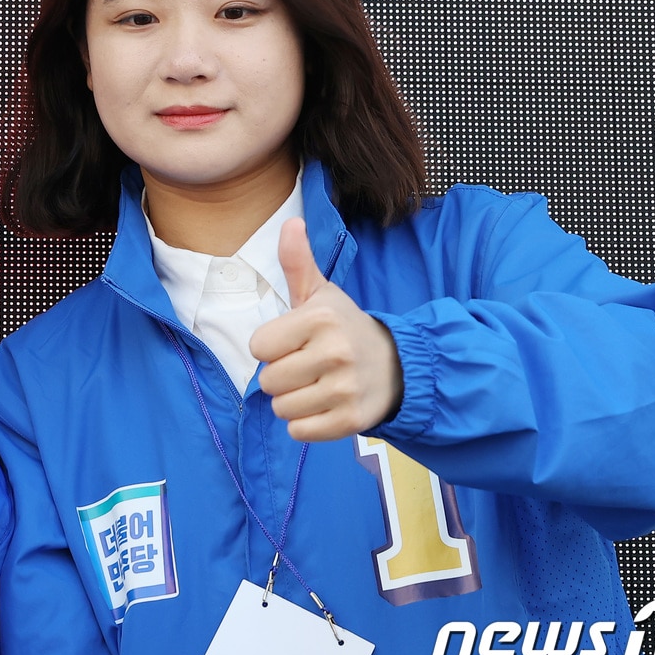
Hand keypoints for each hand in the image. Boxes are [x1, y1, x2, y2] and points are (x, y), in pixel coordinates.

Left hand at [250, 218, 402, 441]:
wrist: (396, 366)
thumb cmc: (344, 327)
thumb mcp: (321, 293)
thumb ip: (298, 262)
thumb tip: (291, 223)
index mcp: (321, 318)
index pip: (259, 346)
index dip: (271, 346)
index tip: (294, 342)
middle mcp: (334, 352)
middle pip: (267, 381)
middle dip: (281, 376)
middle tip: (307, 366)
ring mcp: (345, 389)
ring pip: (281, 408)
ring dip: (292, 401)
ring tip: (316, 385)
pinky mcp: (351, 421)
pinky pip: (299, 431)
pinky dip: (306, 423)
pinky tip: (324, 405)